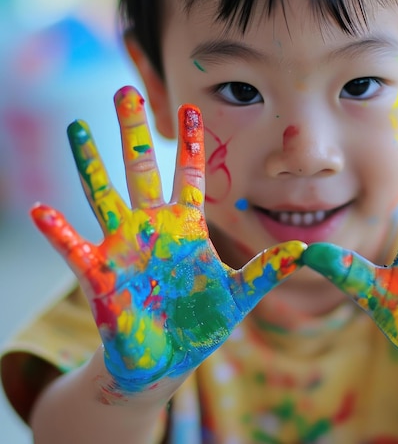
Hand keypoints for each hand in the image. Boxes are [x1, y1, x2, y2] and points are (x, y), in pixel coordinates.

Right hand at [31, 86, 304, 393]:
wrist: (168, 359)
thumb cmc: (202, 322)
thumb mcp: (240, 294)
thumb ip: (267, 270)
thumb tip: (304, 250)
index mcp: (185, 227)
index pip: (188, 175)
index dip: (190, 143)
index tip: (192, 107)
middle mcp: (152, 227)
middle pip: (141, 169)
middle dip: (133, 132)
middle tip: (124, 90)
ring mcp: (123, 247)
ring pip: (104, 195)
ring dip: (90, 162)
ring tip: (77, 127)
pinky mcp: (99, 276)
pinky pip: (74, 249)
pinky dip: (58, 232)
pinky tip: (41, 211)